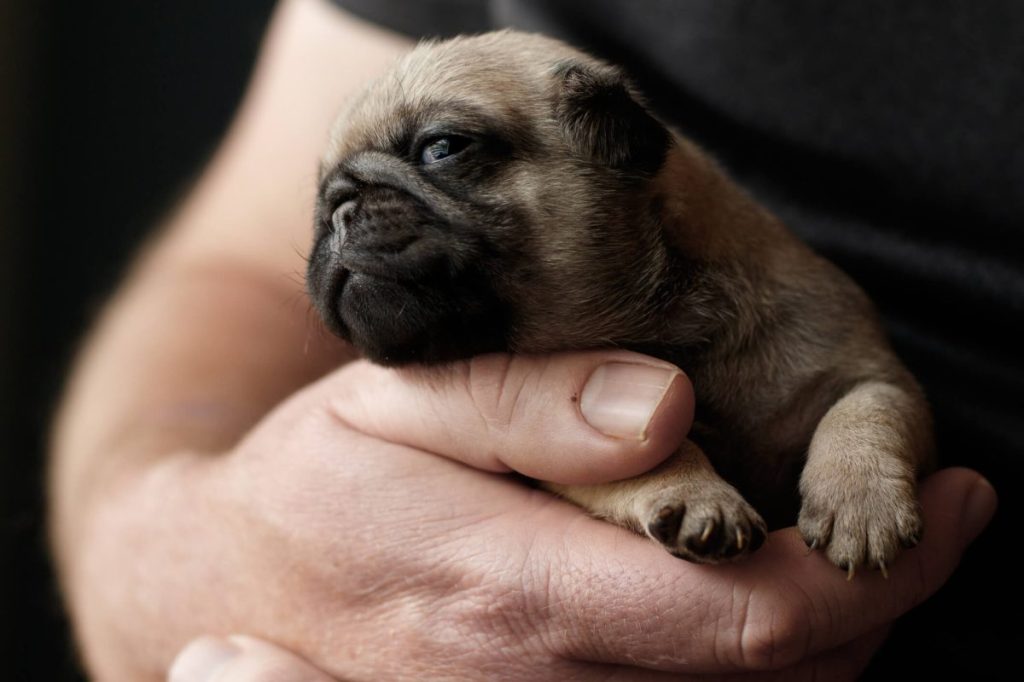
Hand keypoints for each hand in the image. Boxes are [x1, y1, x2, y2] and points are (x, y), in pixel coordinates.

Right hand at [78, 351, 993, 680]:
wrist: (222, 581)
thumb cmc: (315, 480)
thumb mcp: (399, 400)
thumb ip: (528, 406)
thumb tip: (670, 411)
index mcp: (513, 588)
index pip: (743, 615)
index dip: (872, 571)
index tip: (952, 507)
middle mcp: (533, 681)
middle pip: (768, 676)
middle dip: (875, 601)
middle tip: (931, 518)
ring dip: (831, 639)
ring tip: (863, 548)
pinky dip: (760, 665)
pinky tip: (767, 597)